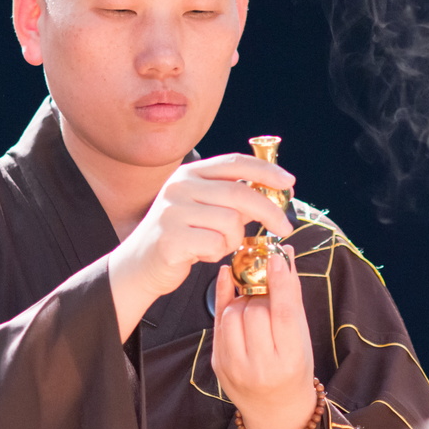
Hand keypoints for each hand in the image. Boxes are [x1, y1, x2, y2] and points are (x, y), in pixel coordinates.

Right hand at [108, 153, 293, 340]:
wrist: (139, 266)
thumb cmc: (180, 237)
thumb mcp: (203, 208)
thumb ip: (231, 197)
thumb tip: (273, 191)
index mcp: (190, 173)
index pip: (235, 163)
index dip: (266, 171)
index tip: (289, 183)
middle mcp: (179, 186)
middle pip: (240, 193)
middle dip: (270, 211)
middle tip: (285, 228)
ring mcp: (173, 210)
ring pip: (230, 222)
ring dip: (233, 240)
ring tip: (216, 245)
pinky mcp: (171, 237)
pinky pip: (215, 244)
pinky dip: (216, 253)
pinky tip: (201, 255)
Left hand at [211, 245, 316, 428]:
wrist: (276, 409)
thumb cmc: (295, 368)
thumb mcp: (302, 337)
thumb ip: (291, 299)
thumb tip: (284, 256)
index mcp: (290, 358)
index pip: (282, 313)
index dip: (279, 281)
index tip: (276, 255)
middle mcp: (262, 366)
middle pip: (255, 310)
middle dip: (261, 295)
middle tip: (268, 293)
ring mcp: (236, 367)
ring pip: (233, 314)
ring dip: (243, 301)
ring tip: (255, 305)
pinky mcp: (218, 364)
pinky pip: (218, 322)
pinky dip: (225, 301)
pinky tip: (230, 284)